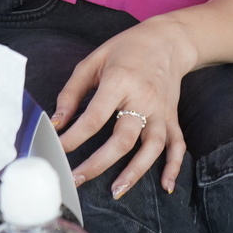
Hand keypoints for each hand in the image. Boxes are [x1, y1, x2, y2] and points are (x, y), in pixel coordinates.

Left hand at [52, 18, 192, 196]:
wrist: (168, 40)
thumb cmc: (126, 49)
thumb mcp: (93, 61)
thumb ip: (72, 92)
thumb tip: (56, 123)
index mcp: (120, 81)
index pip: (94, 117)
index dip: (73, 138)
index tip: (56, 151)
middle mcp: (143, 99)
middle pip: (123, 138)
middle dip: (98, 163)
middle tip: (76, 179)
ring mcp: (161, 111)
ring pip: (151, 147)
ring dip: (135, 172)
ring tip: (116, 192)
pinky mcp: (172, 117)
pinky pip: (177, 145)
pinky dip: (174, 166)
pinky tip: (166, 186)